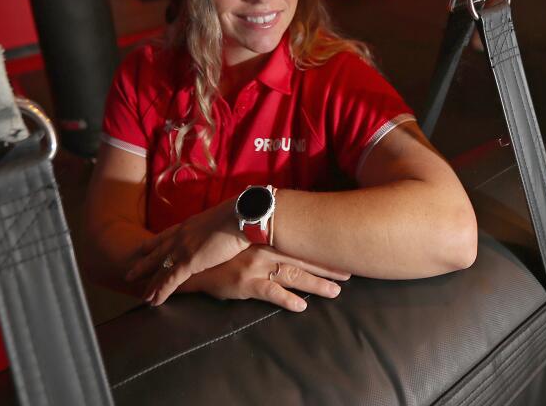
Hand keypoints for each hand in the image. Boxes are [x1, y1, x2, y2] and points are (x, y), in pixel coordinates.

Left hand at [125, 200, 248, 305]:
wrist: (243, 215)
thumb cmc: (240, 217)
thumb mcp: (220, 221)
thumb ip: (213, 230)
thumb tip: (219, 235)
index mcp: (189, 225)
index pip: (165, 235)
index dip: (153, 244)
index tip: (142, 249)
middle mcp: (182, 235)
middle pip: (157, 253)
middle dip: (143, 265)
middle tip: (129, 275)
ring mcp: (183, 247)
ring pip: (160, 269)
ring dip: (150, 285)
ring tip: (141, 296)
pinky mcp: (189, 261)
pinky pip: (169, 280)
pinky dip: (160, 292)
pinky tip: (153, 301)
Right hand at [192, 247, 350, 311]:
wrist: (196, 262)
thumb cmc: (223, 252)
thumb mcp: (246, 243)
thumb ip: (266, 243)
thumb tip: (289, 242)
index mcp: (267, 238)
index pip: (301, 243)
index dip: (322, 249)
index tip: (342, 250)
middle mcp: (266, 250)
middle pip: (303, 259)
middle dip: (327, 267)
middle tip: (349, 272)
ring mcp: (257, 266)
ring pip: (293, 276)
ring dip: (316, 284)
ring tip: (335, 291)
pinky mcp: (246, 283)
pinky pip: (271, 293)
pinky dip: (287, 300)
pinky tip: (301, 307)